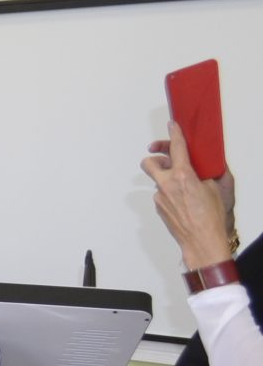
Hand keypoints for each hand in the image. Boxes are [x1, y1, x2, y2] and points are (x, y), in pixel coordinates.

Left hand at [144, 122, 236, 269]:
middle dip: (155, 158)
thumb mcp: (215, 187)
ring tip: (183, 188)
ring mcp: (160, 197)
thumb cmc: (212, 216)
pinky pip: (161, 194)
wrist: (202, 240)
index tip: (172, 125)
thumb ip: (204, 172)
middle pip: (149, 163)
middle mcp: (167, 185)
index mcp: (183, 176)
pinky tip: (183, 202)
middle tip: (165, 159)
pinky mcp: (158, 207)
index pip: (177, 148)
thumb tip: (199, 165)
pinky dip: (169, 193)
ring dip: (166, 179)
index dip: (175, 134)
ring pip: (157, 180)